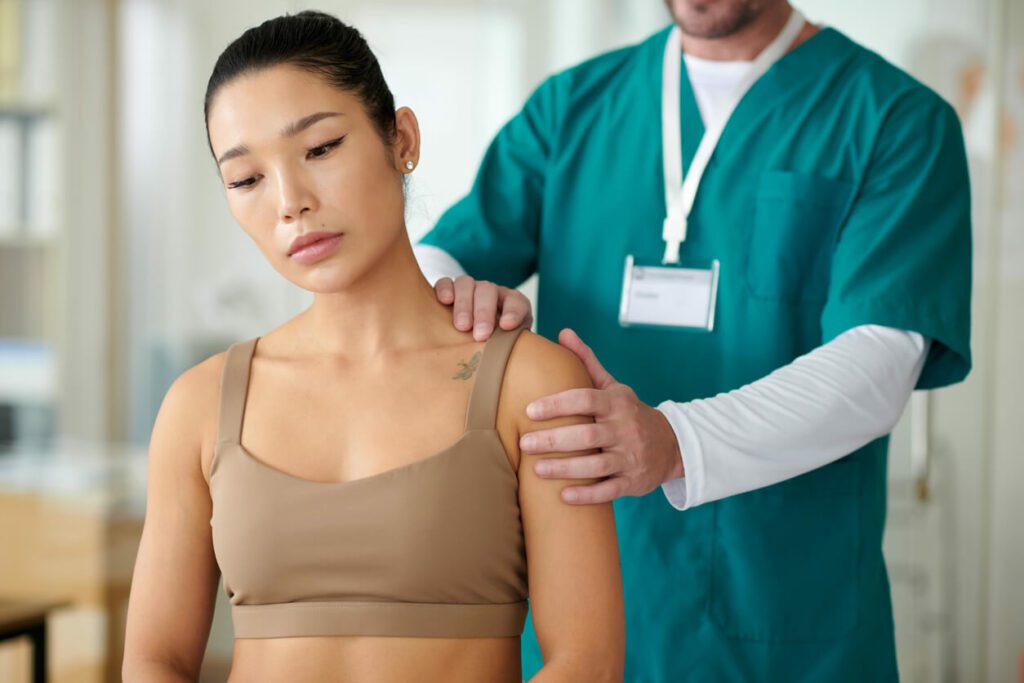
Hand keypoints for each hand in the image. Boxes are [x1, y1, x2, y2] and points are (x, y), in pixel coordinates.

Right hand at [434, 275, 533, 340]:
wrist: (475, 343)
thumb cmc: (495, 346)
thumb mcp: (507, 346)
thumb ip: (512, 347)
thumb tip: (508, 357)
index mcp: (511, 304)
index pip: (516, 302)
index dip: (513, 312)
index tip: (506, 326)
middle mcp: (490, 292)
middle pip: (488, 290)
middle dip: (484, 313)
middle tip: (481, 335)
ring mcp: (469, 289)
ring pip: (466, 284)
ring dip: (464, 304)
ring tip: (462, 326)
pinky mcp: (448, 290)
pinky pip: (445, 283)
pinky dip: (444, 289)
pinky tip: (445, 301)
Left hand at [520, 328, 683, 504]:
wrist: (672, 445)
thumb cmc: (629, 413)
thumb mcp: (613, 387)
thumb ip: (586, 362)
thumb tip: (563, 332)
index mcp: (617, 404)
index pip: (586, 399)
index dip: (558, 404)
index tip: (530, 409)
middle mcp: (625, 430)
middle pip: (587, 436)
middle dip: (554, 441)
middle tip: (524, 443)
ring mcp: (630, 458)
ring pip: (595, 466)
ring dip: (564, 469)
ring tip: (536, 469)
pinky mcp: (632, 482)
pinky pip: (608, 490)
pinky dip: (586, 495)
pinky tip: (563, 496)